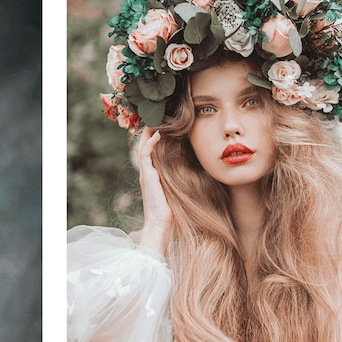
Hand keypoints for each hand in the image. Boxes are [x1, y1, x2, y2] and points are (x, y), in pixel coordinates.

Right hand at [137, 126, 172, 254]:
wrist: (162, 224)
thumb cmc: (173, 212)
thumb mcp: (178, 192)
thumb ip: (182, 181)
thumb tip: (199, 173)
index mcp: (153, 176)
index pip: (151, 152)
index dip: (154, 139)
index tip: (161, 126)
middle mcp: (147, 173)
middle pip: (144, 146)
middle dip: (148, 132)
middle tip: (154, 117)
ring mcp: (146, 174)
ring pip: (143, 147)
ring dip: (147, 133)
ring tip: (154, 120)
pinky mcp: (148, 176)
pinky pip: (146, 154)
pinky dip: (151, 143)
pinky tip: (157, 134)